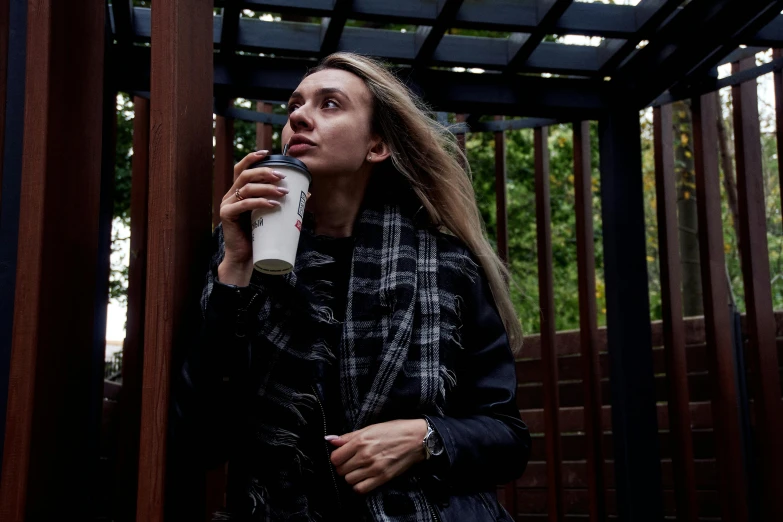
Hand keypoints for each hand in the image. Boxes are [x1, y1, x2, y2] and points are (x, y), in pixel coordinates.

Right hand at [217, 150, 287, 284]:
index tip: (268, 153)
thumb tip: (308, 192)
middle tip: (282, 176)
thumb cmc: (258, 236)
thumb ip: (284, 202)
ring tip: (283, 192)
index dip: (252, 158)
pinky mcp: (227, 215)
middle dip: (265, 172)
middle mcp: (230, 195)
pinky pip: (244, 204)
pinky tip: (273, 204)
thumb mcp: (271, 215)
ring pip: (246, 188)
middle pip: (245, 175)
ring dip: (266, 187)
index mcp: (238, 191)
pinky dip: (260, 202)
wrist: (244, 257)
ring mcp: (227, 204)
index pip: (242, 169)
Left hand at [327, 419, 427, 493]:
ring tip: (358, 470)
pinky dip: (359, 485)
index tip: (342, 456)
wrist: (417, 439)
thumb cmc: (395, 430)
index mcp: (361, 441)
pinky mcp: (382, 478)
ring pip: (349, 480)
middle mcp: (365, 455)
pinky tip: (364, 478)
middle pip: (340, 470)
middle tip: (351, 462)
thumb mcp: (370, 428)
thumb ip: (349, 436)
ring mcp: (374, 468)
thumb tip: (330, 440)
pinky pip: (361, 489)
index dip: (337, 457)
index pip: (335, 458)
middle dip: (343, 467)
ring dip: (351, 476)